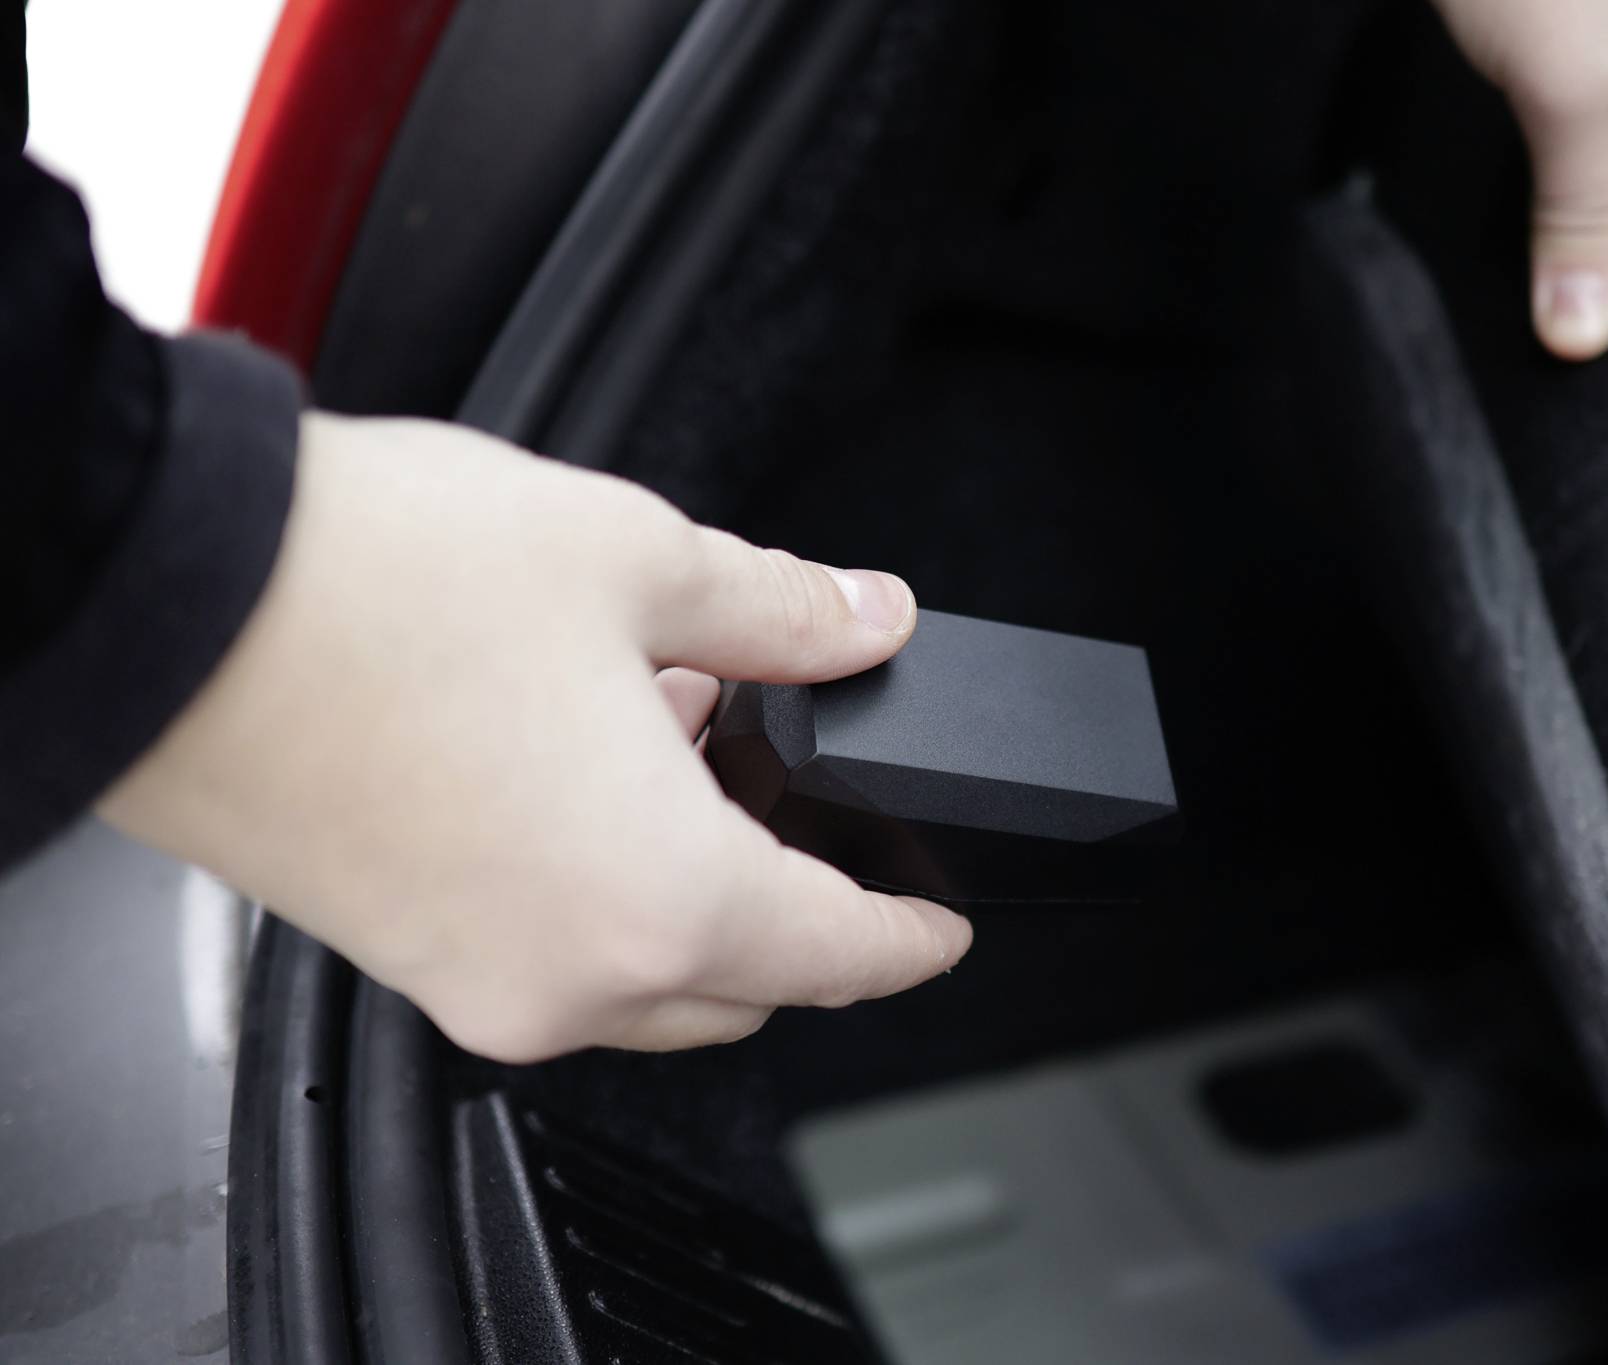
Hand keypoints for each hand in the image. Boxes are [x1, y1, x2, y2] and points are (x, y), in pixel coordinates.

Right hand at [98, 413, 971, 1061]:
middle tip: (792, 788)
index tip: (939, 928)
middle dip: (796, 904)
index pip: (842, 956)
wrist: (167, 599)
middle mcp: (569, 976)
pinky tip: (582, 766)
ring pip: (641, 981)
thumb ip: (780, 613)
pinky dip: (598, 893)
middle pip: (744, 985)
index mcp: (662, 900)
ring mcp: (474, 980)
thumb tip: (864, 620)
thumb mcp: (636, 563)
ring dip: (690, 890)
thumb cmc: (376, 587)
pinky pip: (548, 958)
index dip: (912, 939)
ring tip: (674, 736)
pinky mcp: (398, 957)